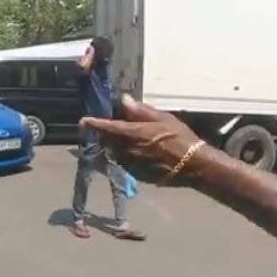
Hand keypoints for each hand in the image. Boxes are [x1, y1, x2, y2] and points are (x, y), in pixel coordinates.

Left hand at [81, 94, 202, 184]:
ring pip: (116, 153)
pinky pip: (125, 163)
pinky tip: (136, 152)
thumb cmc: (179, 137)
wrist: (193, 165)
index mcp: (133, 134)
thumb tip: (123, 100)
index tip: (83, 121)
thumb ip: (140, 110)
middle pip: (108, 141)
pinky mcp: (138, 176)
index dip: (94, 124)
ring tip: (125, 139)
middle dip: (105, 134)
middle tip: (108, 127)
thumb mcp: (162, 118)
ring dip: (115, 145)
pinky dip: (125, 156)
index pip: (107, 128)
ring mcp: (132, 165)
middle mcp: (128, 151)